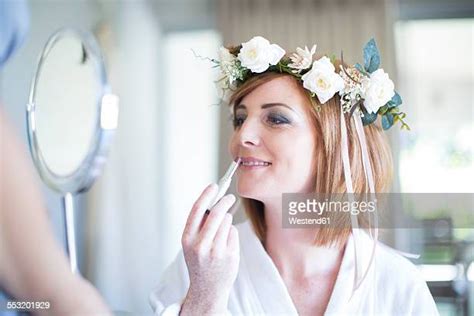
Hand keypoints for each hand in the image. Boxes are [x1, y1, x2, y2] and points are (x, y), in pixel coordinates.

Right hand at [180, 184, 239, 314]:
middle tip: (230, 198)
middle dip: (225, 201)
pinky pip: (233, 233)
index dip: (206, 195)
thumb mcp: (191, 243)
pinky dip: (231, 235)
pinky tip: (226, 247)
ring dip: (226, 222)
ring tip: (220, 237)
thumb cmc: (199, 261)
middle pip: (217, 212)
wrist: (207, 288)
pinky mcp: (230, 255)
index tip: (214, 186)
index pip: (197, 210)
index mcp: (187, 239)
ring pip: (227, 222)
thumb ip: (199, 224)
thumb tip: (212, 200)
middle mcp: (200, 245)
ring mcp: (216, 251)